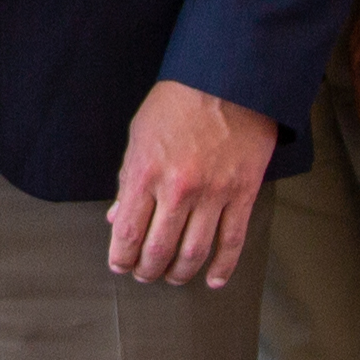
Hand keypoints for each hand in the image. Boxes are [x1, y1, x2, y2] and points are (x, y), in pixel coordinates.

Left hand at [105, 81, 277, 287]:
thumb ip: (128, 179)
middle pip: (158, 250)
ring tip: (172, 277)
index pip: (127, 232)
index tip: (120, 265)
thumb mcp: (140, 135)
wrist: (228, 80)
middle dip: (147, 270)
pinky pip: (232, 241)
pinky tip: (213, 280)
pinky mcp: (242, 194)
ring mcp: (213, 194)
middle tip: (144, 274)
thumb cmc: (178, 103)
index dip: (121, 257)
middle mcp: (178, 189)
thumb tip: (117, 217)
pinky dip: (223, 267)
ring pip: (194, 252)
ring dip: (180, 273)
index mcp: (146, 173)